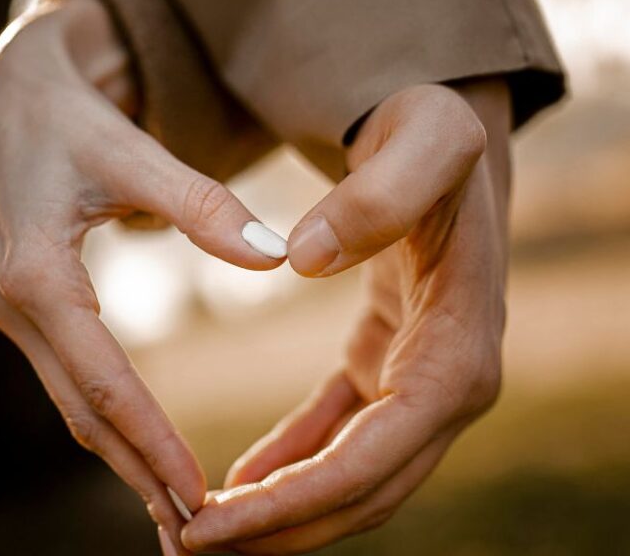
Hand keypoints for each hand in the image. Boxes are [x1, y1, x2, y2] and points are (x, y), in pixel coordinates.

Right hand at [0, 0, 285, 552]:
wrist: (13, 93)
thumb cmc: (72, 117)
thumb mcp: (132, 154)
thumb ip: (202, 205)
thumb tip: (275, 255)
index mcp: (36, 274)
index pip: (103, 382)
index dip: (152, 442)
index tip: (199, 496)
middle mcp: (13, 304)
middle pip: (82, 409)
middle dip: (136, 470)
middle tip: (193, 533)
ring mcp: (15, 307)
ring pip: (73, 399)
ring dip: (121, 452)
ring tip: (175, 505)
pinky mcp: (31, 300)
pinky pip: (72, 372)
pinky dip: (109, 413)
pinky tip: (142, 439)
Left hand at [181, 79, 510, 553]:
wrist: (443, 138)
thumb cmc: (437, 133)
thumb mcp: (424, 138)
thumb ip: (379, 194)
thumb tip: (301, 261)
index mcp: (461, 344)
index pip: (381, 455)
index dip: (301, 500)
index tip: (215, 519)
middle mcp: (452, 377)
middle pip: (368, 489)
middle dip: (281, 529)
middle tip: (186, 544)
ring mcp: (423, 374)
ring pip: (356, 475)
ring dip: (283, 512)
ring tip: (201, 528)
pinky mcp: (391, 361)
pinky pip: (344, 434)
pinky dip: (296, 466)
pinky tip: (244, 482)